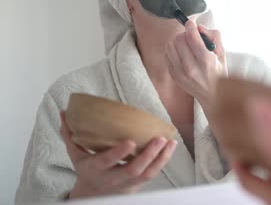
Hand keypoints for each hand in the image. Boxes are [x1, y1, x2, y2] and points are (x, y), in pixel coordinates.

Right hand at [60, 112, 176, 198]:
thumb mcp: (75, 153)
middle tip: (159, 139)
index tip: (130, 141)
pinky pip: (153, 174)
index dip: (118, 153)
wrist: (94, 195)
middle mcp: (112, 178)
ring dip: (161, 158)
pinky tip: (170, 147)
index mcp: (95, 169)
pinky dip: (163, 161)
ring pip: (147, 174)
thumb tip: (64, 112)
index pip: (106, 162)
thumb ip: (69, 133)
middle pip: (132, 170)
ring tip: (170, 142)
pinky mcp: (138, 184)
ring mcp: (127, 183)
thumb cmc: (87, 169)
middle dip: (147, 155)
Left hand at [165, 20, 227, 112]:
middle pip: (179, 39)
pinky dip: (173, 50)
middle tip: (192, 38)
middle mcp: (191, 68)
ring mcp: (180, 73)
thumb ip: (214, 37)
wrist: (212, 97)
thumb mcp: (222, 54)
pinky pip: (167, 54)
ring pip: (170, 45)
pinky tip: (181, 54)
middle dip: (185, 34)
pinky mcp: (173, 75)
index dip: (190, 25)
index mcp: (206, 61)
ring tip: (186, 46)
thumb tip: (200, 27)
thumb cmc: (218, 73)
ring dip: (177, 42)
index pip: (192, 37)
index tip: (191, 22)